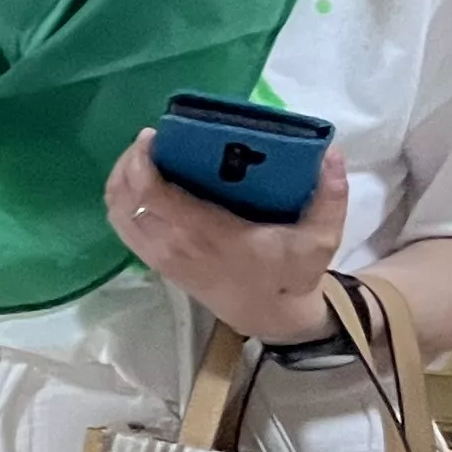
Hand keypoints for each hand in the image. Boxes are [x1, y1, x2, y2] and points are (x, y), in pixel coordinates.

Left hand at [106, 132, 347, 345]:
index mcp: (208, 234)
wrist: (272, 315)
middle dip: (129, 163)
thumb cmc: (291, 273)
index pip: (153, 195)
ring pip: (118, 212)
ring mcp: (161, 256)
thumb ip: (331, 197)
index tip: (153, 136)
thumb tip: (333, 154)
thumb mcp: (321, 238)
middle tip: (149, 139)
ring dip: (121, 180)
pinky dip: (120, 201)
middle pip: (126, 198)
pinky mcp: (157, 262)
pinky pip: (122, 227)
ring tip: (142, 155)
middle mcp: (175, 245)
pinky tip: (137, 182)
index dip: (142, 162)